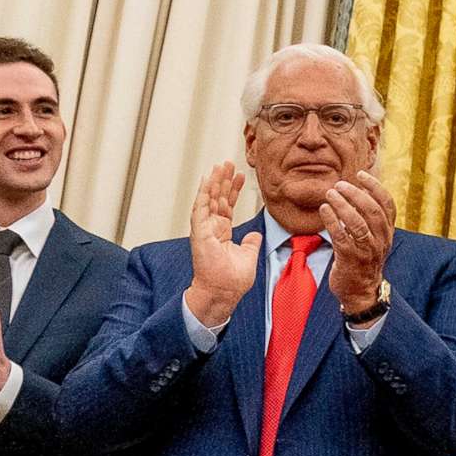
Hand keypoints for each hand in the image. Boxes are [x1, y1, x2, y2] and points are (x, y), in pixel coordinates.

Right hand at [184, 161, 259, 328]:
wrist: (224, 291)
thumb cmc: (233, 279)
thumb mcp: (248, 255)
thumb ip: (251, 242)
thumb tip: (256, 234)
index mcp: (222, 233)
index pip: (227, 206)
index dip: (233, 190)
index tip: (239, 176)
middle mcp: (212, 229)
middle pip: (217, 199)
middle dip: (223, 181)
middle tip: (228, 163)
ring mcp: (204, 230)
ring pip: (208, 200)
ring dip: (213, 182)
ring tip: (220, 166)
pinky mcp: (200, 232)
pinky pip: (201, 208)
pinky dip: (203, 194)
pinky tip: (207, 180)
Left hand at [319, 169, 395, 316]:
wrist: (361, 292)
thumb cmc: (363, 260)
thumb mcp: (374, 238)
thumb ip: (370, 218)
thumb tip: (360, 190)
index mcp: (388, 232)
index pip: (387, 204)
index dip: (375, 186)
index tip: (361, 174)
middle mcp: (381, 240)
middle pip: (372, 210)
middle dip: (355, 193)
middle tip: (339, 184)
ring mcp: (366, 250)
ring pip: (357, 222)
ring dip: (342, 205)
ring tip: (330, 194)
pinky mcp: (350, 259)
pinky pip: (341, 236)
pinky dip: (332, 220)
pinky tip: (324, 210)